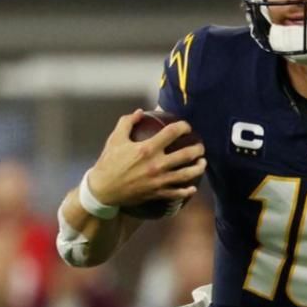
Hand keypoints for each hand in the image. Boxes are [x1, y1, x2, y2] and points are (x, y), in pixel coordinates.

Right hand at [85, 111, 205, 210]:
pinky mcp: (158, 194)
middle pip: (186, 155)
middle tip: (200, 147)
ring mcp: (159, 181)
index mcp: (147, 148)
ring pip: (186, 174)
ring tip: (202, 163)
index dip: (184, 127)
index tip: (187, 127)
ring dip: (198, 168)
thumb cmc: (109, 163)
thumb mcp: (115, 139)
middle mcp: (157, 164)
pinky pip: (177, 193)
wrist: (103, 190)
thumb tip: (141, 112)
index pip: (172, 133)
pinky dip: (187, 190)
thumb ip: (128, 122)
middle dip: (198, 149)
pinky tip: (193, 187)